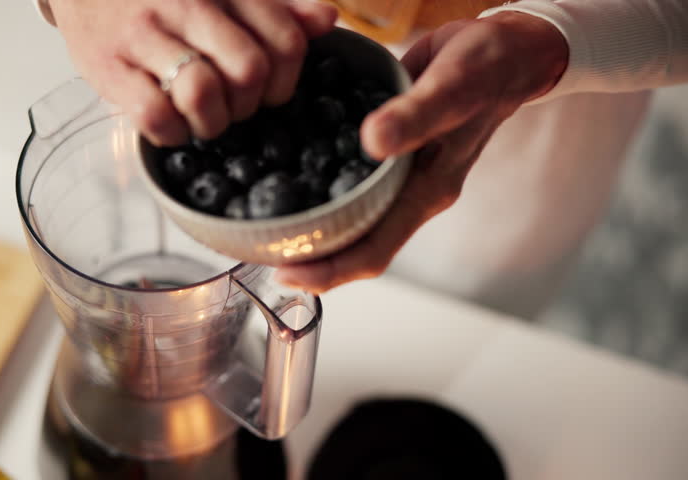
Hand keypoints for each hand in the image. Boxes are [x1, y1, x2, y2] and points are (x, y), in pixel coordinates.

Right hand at [48, 0, 335, 145]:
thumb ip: (274, 7)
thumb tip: (327, 20)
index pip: (286, 40)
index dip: (286, 81)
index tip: (267, 92)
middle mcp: (186, 5)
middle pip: (249, 70)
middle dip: (249, 106)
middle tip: (231, 108)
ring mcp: (145, 35)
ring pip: (202, 91)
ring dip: (212, 122)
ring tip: (201, 118)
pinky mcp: (108, 66)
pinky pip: (153, 114)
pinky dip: (170, 132)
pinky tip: (168, 124)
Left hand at [275, 12, 568, 293]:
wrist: (503, 50)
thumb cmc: (489, 67)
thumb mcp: (455, 85)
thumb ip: (416, 115)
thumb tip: (372, 142)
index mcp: (426, 192)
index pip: (373, 251)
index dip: (329, 269)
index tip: (285, 271)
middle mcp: (409, 193)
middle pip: (353, 244)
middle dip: (308, 255)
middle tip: (261, 250)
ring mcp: (398, 177)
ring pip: (347, 216)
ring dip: (309, 224)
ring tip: (265, 223)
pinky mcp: (387, 155)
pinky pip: (347, 181)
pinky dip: (315, 184)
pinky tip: (285, 174)